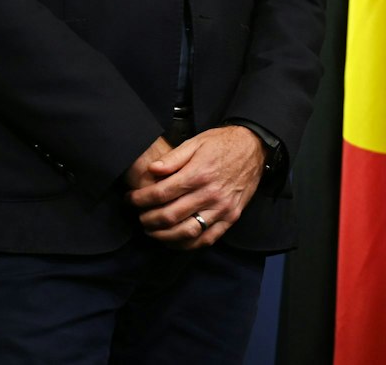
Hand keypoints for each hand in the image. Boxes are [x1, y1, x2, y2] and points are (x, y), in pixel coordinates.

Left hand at [126, 126, 266, 249]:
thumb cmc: (223, 143)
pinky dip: (187, 244)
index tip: (130, 199)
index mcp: (198, 173)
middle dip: (147, 219)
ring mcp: (221, 208)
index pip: (160, 194)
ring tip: (152, 230)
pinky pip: (207, 239)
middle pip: (169, 216)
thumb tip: (152, 170)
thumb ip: (173, 157)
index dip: (140, 200)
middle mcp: (209, 194)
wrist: (255, 148)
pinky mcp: (231, 217)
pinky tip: (175, 240)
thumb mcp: (196, 142)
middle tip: (139, 217)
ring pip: (186, 232)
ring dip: (163, 235)